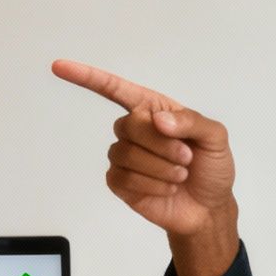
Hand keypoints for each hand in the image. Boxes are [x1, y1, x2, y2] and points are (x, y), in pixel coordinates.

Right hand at [51, 59, 240, 275]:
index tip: (59, 67)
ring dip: (160, 168)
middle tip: (186, 157)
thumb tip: (157, 120)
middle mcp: (135, 130)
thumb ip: (191, 121)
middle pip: (129, 125)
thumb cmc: (212, 167)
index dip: (87, 77)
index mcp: (153, 109)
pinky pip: (123, 178)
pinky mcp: (120, 182)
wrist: (209, 208)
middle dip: (163, 144)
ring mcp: (125, 156)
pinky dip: (151, 185)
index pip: (115, 89)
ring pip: (127, 154)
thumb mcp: (215, 137)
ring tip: (179, 176)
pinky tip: (166, 189)